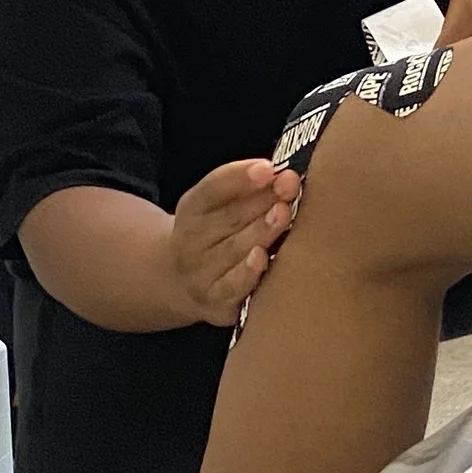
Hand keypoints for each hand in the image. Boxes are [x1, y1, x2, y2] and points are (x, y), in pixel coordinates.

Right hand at [166, 156, 299, 327]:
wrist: (182, 282)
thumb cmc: (218, 235)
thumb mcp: (219, 207)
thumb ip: (247, 190)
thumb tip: (285, 175)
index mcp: (191, 210)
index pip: (212, 189)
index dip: (239, 177)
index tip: (267, 167)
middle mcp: (189, 242)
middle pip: (228, 218)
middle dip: (262, 200)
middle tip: (289, 185)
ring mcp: (199, 275)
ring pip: (233, 250)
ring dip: (261, 230)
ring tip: (284, 213)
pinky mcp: (214, 305)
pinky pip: (232, 288)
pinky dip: (247, 273)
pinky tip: (262, 258)